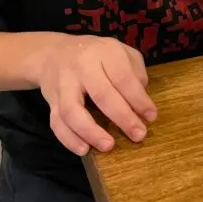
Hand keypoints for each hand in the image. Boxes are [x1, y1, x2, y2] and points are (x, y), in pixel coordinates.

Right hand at [36, 35, 157, 155]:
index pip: (123, 77)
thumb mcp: (120, 51)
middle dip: (122, 117)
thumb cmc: (96, 55)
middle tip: (139, 135)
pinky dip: (69, 139)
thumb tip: (141, 100)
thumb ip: (135, 71)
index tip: (151, 116)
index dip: (138, 99)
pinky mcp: (51, 101)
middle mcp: (82, 67)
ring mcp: (63, 84)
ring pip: (72, 110)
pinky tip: (84, 150)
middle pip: (101, 94)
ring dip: (91, 132)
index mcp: (104, 52)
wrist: (54, 53)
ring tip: (109, 146)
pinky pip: (56, 122)